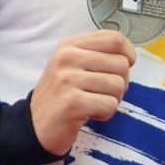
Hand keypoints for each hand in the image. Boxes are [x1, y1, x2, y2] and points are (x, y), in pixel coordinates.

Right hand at [29, 31, 136, 156]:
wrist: (35, 126)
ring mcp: (68, 79)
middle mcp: (67, 57)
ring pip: (118, 85)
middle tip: (100, 93)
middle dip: (120, 83)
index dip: (127, 55)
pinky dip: (105, 113)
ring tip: (92, 103)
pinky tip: (87, 113)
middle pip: (121, 64)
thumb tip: (129, 56)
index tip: (121, 69)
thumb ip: (98, 54)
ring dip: (112, 100)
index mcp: (70, 45)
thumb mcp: (74, 65)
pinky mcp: (72, 102)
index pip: (115, 39)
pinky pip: (110, 105)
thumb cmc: (63, 94)